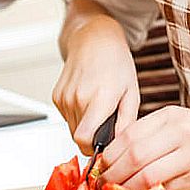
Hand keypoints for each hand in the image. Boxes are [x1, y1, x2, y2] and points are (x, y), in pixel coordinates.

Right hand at [52, 17, 139, 153]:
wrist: (94, 40)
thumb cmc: (116, 64)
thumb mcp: (132, 93)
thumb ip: (127, 123)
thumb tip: (120, 147)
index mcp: (99, 98)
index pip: (84, 140)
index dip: (94, 149)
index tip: (104, 147)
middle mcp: (77, 98)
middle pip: (79, 138)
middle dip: (93, 137)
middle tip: (107, 122)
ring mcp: (64, 97)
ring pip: (73, 129)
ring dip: (86, 126)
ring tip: (98, 107)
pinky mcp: (56, 96)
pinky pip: (67, 118)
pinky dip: (78, 116)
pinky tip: (88, 100)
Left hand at [100, 105, 189, 189]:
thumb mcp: (185, 125)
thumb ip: (156, 136)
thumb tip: (119, 157)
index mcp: (171, 116)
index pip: (128, 134)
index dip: (108, 154)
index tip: (99, 168)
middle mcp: (179, 132)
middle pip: (133, 154)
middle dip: (113, 174)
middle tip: (103, 186)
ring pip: (147, 174)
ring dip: (127, 189)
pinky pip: (166, 189)